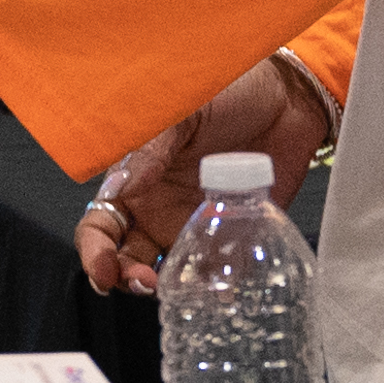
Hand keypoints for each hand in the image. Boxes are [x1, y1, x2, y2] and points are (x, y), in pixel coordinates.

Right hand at [72, 60, 325, 295]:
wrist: (288, 99)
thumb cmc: (228, 93)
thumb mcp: (182, 113)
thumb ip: (149, 149)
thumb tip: (120, 186)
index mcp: (135, 182)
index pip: (100, 226)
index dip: (95, 252)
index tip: (104, 270)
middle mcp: (158, 211)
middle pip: (127, 260)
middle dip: (128, 278)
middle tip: (146, 281)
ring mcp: (195, 227)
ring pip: (169, 273)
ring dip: (171, 288)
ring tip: (184, 287)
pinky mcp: (233, 237)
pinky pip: (219, 272)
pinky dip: (218, 287)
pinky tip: (224, 289)